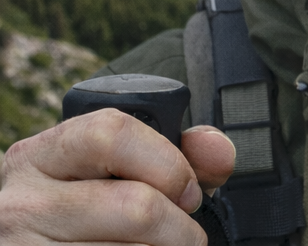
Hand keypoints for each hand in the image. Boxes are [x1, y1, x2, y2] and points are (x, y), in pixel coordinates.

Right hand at [0, 108, 234, 243]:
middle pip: (134, 206)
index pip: (113, 134)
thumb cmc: (81, 208)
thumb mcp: (114, 171)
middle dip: (179, 227)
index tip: (189, 191)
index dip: (168, 163)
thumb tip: (222, 153)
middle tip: (187, 237)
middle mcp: (24, 201)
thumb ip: (175, 153)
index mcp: (44, 154)